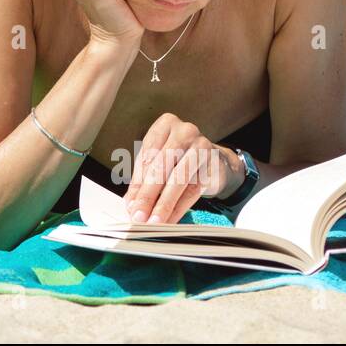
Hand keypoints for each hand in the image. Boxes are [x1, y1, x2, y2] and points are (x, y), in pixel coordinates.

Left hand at [121, 113, 242, 223]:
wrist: (215, 160)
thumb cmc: (179, 158)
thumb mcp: (158, 161)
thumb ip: (143, 179)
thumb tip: (131, 204)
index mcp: (165, 124)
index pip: (147, 157)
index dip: (138, 184)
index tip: (130, 206)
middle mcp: (184, 131)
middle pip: (161, 167)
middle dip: (148, 196)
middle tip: (139, 216)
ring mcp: (201, 145)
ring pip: (178, 180)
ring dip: (164, 205)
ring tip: (154, 222)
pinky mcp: (214, 164)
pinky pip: (194, 190)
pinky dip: (179, 208)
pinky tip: (170, 220)